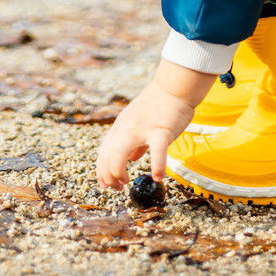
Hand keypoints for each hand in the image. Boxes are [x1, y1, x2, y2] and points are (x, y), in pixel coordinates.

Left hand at [96, 61, 214, 189]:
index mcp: (121, 126)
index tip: (107, 184)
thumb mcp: (138, 121)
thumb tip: (133, 158)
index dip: (102, 171)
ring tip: (127, 183)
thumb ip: (134, 141)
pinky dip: (156, 166)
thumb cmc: (159, 105)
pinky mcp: (161, 130)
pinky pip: (157, 151)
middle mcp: (127, 128)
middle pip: (107, 154)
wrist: (174, 87)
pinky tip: (157, 177)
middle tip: (119, 187)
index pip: (104, 152)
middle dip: (108, 176)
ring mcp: (143, 129)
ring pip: (120, 151)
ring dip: (118, 171)